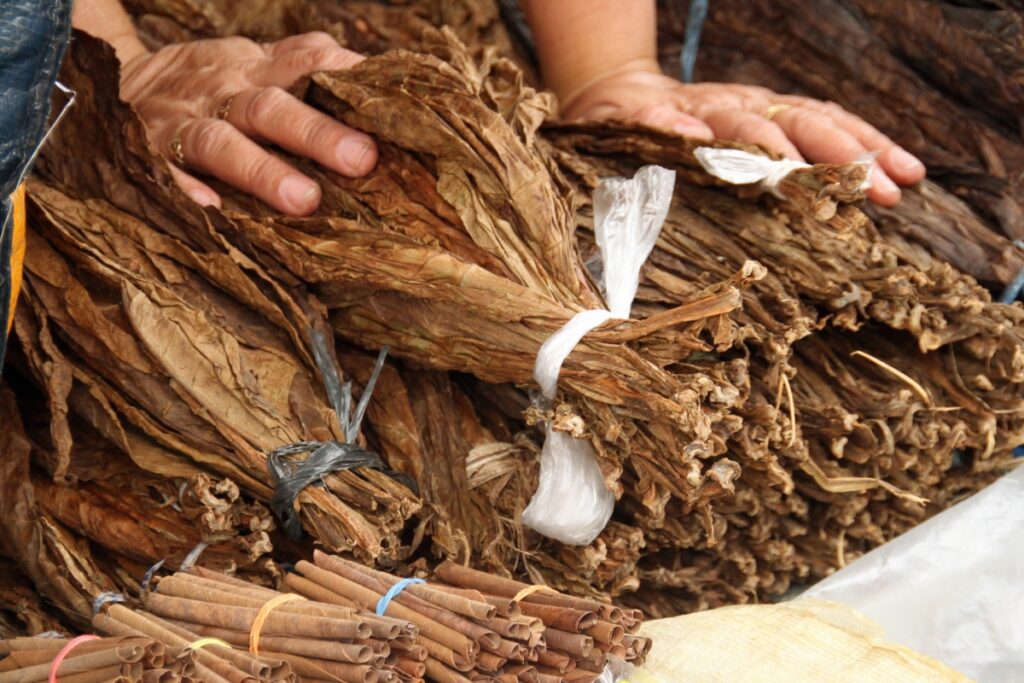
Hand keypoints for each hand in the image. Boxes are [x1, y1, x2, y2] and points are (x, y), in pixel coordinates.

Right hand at [119, 32, 376, 214]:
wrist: (121, 87)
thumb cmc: (213, 88)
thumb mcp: (256, 68)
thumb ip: (307, 78)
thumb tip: (381, 98)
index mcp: (255, 69)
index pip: (305, 61)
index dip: (344, 76)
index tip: (385, 98)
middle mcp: (223, 91)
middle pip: (272, 108)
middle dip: (317, 133)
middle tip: (362, 159)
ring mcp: (183, 123)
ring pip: (223, 143)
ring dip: (263, 171)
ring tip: (305, 201)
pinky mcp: (149, 155)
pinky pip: (165, 173)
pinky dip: (185, 190)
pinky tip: (211, 212)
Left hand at [562, 69, 924, 205]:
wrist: (618, 96)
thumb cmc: (609, 125)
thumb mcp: (607, 128)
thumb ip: (646, 130)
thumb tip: (692, 138)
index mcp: (695, 112)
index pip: (739, 129)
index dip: (765, 151)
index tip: (791, 172)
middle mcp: (737, 105)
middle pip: (795, 123)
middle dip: (836, 154)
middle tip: (875, 189)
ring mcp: (760, 108)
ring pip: (821, 120)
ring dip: (864, 150)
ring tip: (906, 181)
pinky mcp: (775, 115)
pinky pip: (827, 122)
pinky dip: (866, 143)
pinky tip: (903, 168)